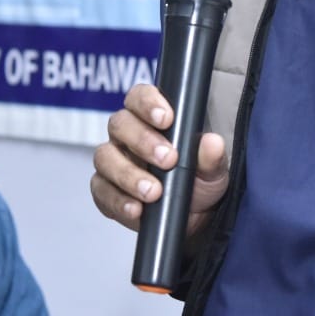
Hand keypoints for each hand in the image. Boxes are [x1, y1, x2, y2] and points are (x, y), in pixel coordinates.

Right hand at [90, 83, 228, 236]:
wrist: (192, 218)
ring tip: (153, 192)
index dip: (148, 103)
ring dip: (129, 175)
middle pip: (120, 124)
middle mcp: (126, 136)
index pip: (139, 97)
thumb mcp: (212, 170)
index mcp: (149, 118)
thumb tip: (212, 143)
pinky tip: (136, 209)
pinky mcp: (105, 191)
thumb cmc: (198, 182)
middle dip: (143, 141)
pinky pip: (101, 191)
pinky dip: (118, 201)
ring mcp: (112, 162)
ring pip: (105, 157)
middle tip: (168, 160)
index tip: (167, 119)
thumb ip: (212, 156)